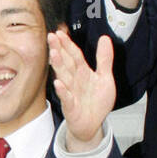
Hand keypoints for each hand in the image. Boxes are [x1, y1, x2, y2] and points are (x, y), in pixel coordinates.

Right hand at [49, 30, 114, 151]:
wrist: (93, 124)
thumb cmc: (96, 102)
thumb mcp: (104, 78)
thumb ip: (104, 59)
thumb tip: (105, 38)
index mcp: (82, 72)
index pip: (74, 55)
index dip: (68, 44)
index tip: (60, 33)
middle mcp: (74, 81)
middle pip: (66, 63)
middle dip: (59, 50)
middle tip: (51, 37)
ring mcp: (71, 93)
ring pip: (64, 77)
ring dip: (59, 66)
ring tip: (54, 54)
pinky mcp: (71, 107)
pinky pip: (66, 98)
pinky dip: (63, 91)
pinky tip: (58, 83)